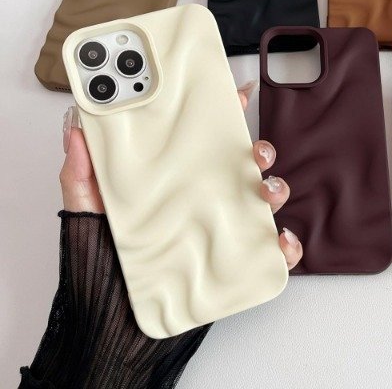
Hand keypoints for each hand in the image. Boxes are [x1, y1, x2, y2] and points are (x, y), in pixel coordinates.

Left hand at [59, 80, 302, 268]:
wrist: (110, 324)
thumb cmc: (99, 264)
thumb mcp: (85, 212)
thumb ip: (82, 172)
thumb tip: (76, 128)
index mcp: (175, 182)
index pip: (205, 142)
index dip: (225, 115)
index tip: (237, 97)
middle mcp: (203, 202)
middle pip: (245, 167)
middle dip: (261, 151)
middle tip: (255, 153)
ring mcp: (221, 231)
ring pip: (265, 201)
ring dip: (276, 190)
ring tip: (265, 193)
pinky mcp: (233, 264)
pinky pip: (269, 252)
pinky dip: (285, 245)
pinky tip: (279, 241)